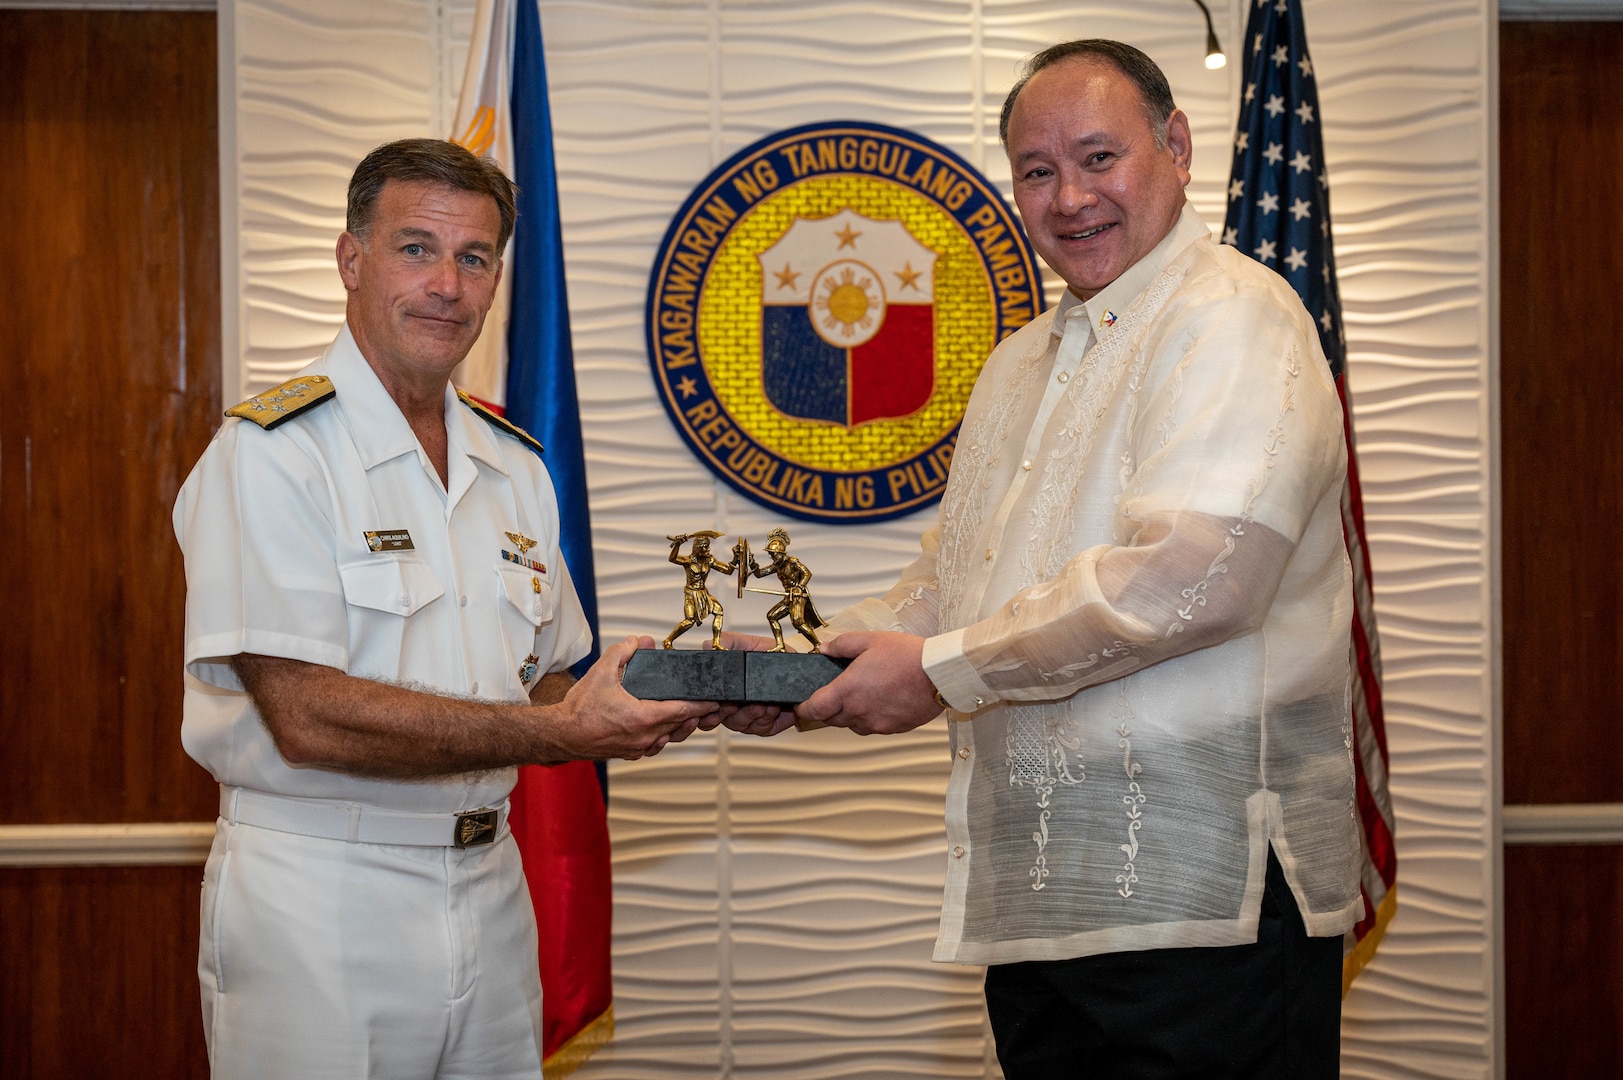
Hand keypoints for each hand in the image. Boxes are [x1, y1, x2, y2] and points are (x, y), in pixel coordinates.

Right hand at [549, 636, 717, 758]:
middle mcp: (645, 736)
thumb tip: (639, 642)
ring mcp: (637, 748)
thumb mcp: (601, 671)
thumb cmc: (579, 709)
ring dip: (681, 728)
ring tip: (692, 717)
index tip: (715, 701)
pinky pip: (654, 746)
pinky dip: (664, 737)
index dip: (702, 705)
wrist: (561, 734)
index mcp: (643, 717)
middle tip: (710, 707)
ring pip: (669, 738)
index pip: (683, 710)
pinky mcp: (629, 753)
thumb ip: (623, 652)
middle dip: (696, 716)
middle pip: (680, 725)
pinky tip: (665, 730)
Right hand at [704, 631, 794, 734]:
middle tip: (735, 704)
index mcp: (724, 689)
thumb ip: (729, 642)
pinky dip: (766, 719)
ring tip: (761, 704)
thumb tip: (708, 645)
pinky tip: (771, 709)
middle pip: (719, 718)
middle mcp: (732, 706)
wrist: (798, 669)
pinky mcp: (765, 726)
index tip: (714, 702)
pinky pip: (760, 728)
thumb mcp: (748, 644)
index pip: (704, 704)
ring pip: (740, 724)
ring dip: (751, 714)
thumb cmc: (772, 656)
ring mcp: (748, 718)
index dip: (704, 708)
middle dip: (728, 712)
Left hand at [794, 631, 940, 735]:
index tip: (801, 703)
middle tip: (835, 692)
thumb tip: (825, 649)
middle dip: (828, 708)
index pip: (814, 709)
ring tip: (862, 694)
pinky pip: (873, 727)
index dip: (803, 708)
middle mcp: (859, 711)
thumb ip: (842, 645)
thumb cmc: (909, 656)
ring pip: (852, 725)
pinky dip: (870, 717)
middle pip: (830, 719)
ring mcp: (877, 723)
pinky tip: (880, 700)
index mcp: (848, 690)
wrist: (940, 674)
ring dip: (850, 713)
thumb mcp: (870, 639)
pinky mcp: (892, 729)